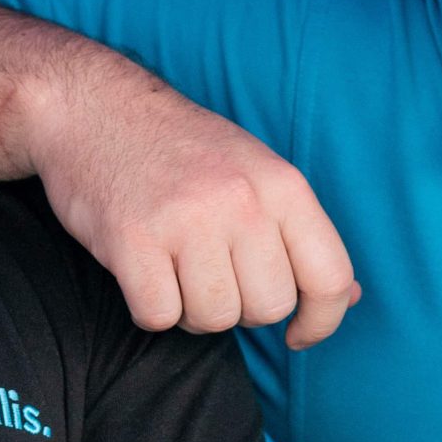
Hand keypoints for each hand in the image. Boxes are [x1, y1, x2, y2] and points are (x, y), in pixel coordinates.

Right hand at [18, 66, 360, 349]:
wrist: (93, 107)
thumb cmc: (179, 149)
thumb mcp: (255, 171)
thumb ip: (301, 234)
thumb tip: (348, 297)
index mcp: (281, 184)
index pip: (328, 276)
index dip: (320, 321)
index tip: (297, 334)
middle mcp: (241, 201)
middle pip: (267, 308)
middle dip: (240, 307)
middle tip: (211, 274)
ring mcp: (186, 219)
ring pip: (214, 319)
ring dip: (192, 310)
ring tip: (175, 269)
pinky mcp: (132, 240)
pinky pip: (159, 316)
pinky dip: (149, 308)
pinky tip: (143, 272)